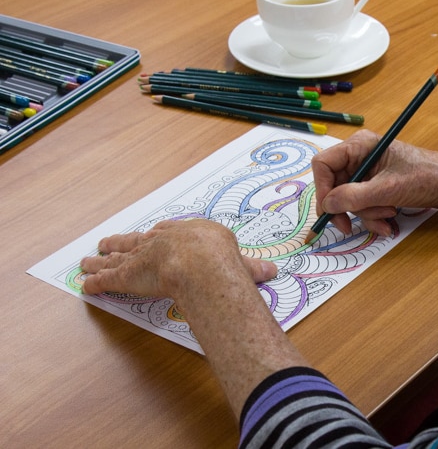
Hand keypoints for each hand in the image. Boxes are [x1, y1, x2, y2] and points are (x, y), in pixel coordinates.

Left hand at [80, 219, 277, 300]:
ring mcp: (140, 258)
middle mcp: (158, 242)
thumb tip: (272, 271)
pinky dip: (95, 282)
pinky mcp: (125, 276)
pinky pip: (106, 279)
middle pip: (135, 241)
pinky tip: (85, 285)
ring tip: (87, 260)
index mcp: (185, 234)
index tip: (153, 234)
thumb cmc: (221, 258)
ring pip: (115, 258)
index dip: (159, 235)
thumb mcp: (241, 263)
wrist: (200, 262)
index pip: (166, 233)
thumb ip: (251, 268)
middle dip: (121, 243)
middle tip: (107, 242)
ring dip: (100, 260)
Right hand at [311, 129, 437, 235]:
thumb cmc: (428, 178)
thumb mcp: (388, 190)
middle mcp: (361, 156)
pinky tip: (389, 223)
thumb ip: (355, 197)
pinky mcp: (378, 187)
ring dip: (365, 214)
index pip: (323, 164)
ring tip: (387, 216)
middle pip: (334, 185)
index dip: (322, 188)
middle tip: (349, 226)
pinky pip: (363, 205)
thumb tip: (327, 204)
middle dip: (348, 207)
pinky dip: (373, 217)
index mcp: (361, 145)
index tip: (330, 210)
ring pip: (349, 199)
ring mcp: (369, 172)